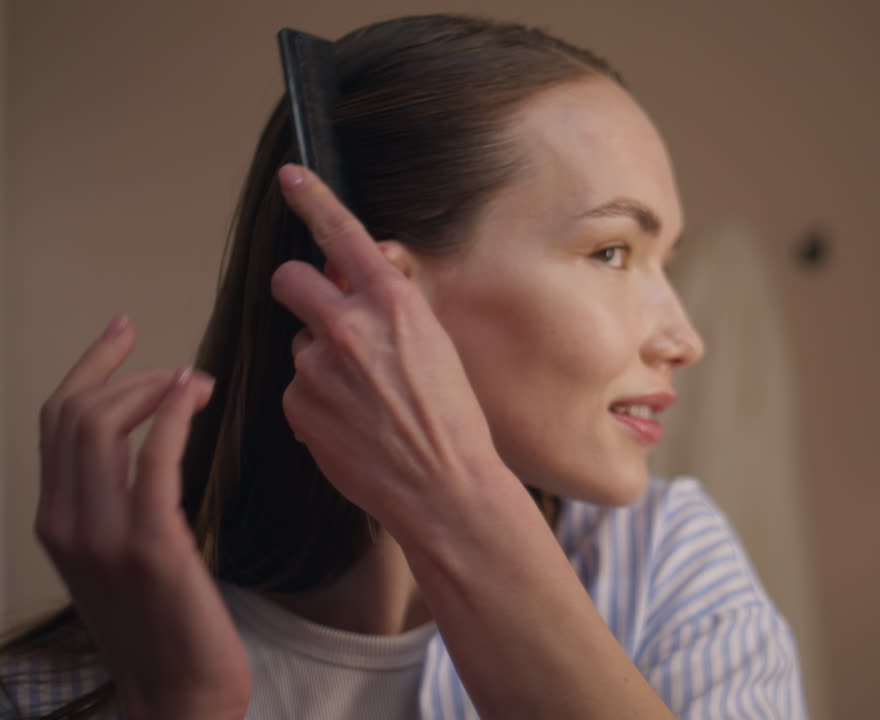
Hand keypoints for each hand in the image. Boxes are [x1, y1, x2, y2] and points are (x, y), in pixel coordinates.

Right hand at [37, 317, 249, 719]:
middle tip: (181, 370)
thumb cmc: (163, 626)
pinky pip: (152, 458)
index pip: (56, 420)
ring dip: (155, 388)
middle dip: (128, 371)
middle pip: (76, 412)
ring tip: (197, 384)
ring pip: (104, 425)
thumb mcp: (118, 560)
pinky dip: (171, 414)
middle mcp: (64, 523)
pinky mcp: (150, 545)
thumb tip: (143, 447)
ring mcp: (102, 535)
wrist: (177, 695)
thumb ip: (114, 506)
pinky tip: (195, 397)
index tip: (124, 329)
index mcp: (54, 522)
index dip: (90, 365)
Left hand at [270, 164, 500, 541]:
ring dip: (320, 359)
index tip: (290, 178)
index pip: (341, 235)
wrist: (443, 486)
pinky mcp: (298, 406)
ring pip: (300, 343)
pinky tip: (354, 423)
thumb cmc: (451, 417)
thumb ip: (392, 305)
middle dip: (300, 289)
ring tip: (364, 397)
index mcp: (392, 304)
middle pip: (291, 279)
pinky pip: (298, 387)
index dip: (312, 200)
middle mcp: (347, 327)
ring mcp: (317, 367)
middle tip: (323, 315)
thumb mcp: (436, 343)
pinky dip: (318, 400)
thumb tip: (360, 274)